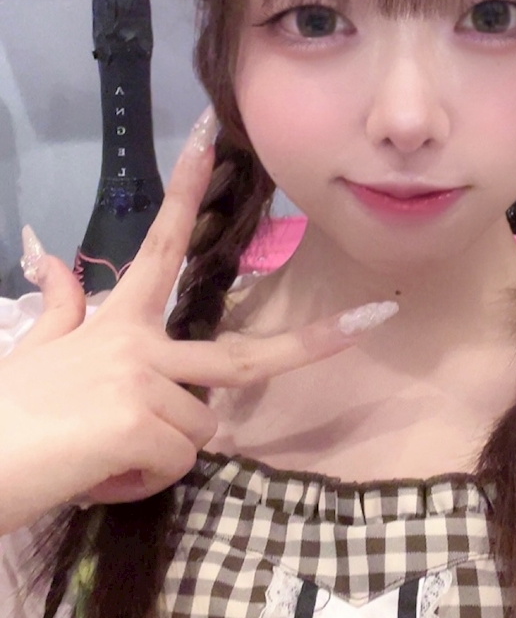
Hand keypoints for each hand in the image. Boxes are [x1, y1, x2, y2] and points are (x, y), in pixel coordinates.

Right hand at [0, 109, 397, 534]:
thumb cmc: (2, 411)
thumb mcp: (35, 348)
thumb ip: (58, 304)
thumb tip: (48, 255)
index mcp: (119, 321)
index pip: (163, 244)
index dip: (185, 189)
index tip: (210, 136)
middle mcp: (141, 342)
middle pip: (244, 353)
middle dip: (315, 340)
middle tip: (376, 316)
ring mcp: (144, 379)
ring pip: (199, 432)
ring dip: (158, 455)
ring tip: (100, 454)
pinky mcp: (141, 423)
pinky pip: (173, 465)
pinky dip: (139, 482)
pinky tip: (97, 473)